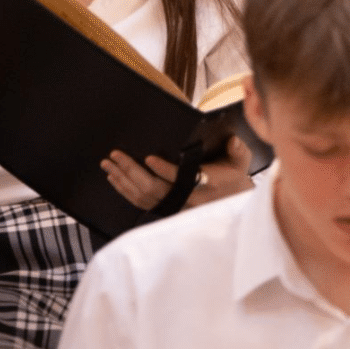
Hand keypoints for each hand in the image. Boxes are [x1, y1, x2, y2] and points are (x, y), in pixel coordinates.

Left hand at [103, 135, 254, 211]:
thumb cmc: (233, 176)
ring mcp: (175, 206)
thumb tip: (233, 140)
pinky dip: (124, 190)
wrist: (231, 200)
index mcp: (206, 185)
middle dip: (132, 171)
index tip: (149, 158)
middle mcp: (187, 199)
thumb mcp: (241, 161)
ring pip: (143, 197)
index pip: (181, 179)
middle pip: (154, 188)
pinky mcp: (165, 208)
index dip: (163, 170)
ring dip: (123, 179)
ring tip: (108, 163)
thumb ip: (238, 150)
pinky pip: (140, 202)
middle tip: (116, 154)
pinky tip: (114, 178)